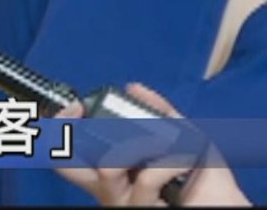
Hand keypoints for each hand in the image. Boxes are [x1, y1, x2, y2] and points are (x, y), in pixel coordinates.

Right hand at [55, 83, 248, 206]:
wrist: (226, 209)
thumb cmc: (205, 183)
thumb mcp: (181, 139)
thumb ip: (159, 114)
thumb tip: (134, 89)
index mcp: (112, 173)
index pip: (68, 153)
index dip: (59, 128)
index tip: (74, 108)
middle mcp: (109, 189)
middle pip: (64, 163)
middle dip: (64, 130)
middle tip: (80, 113)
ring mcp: (122, 202)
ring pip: (107, 166)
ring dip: (138, 145)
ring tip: (166, 144)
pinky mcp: (139, 209)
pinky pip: (144, 179)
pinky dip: (168, 163)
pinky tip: (183, 165)